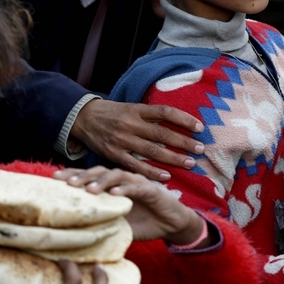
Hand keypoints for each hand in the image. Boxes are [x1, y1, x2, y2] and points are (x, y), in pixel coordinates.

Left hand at [53, 167, 209, 245]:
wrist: (171, 225)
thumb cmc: (142, 224)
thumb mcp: (117, 226)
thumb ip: (101, 226)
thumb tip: (74, 239)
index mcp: (111, 186)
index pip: (88, 177)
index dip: (71, 175)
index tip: (52, 178)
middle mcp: (121, 180)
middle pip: (98, 171)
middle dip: (82, 175)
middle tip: (67, 183)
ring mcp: (136, 182)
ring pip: (116, 175)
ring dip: (102, 181)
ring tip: (90, 190)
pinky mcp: (151, 189)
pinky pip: (136, 187)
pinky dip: (125, 189)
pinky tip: (115, 193)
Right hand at [69, 99, 203, 181]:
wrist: (82, 118)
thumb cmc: (113, 113)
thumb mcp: (131, 107)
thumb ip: (150, 115)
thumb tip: (178, 121)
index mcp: (136, 109)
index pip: (165, 112)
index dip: (184, 119)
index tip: (200, 127)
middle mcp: (130, 124)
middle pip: (162, 134)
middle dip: (184, 142)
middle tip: (200, 149)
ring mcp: (121, 140)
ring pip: (152, 151)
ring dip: (173, 158)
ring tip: (190, 163)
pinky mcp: (113, 154)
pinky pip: (135, 165)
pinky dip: (151, 172)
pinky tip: (166, 176)